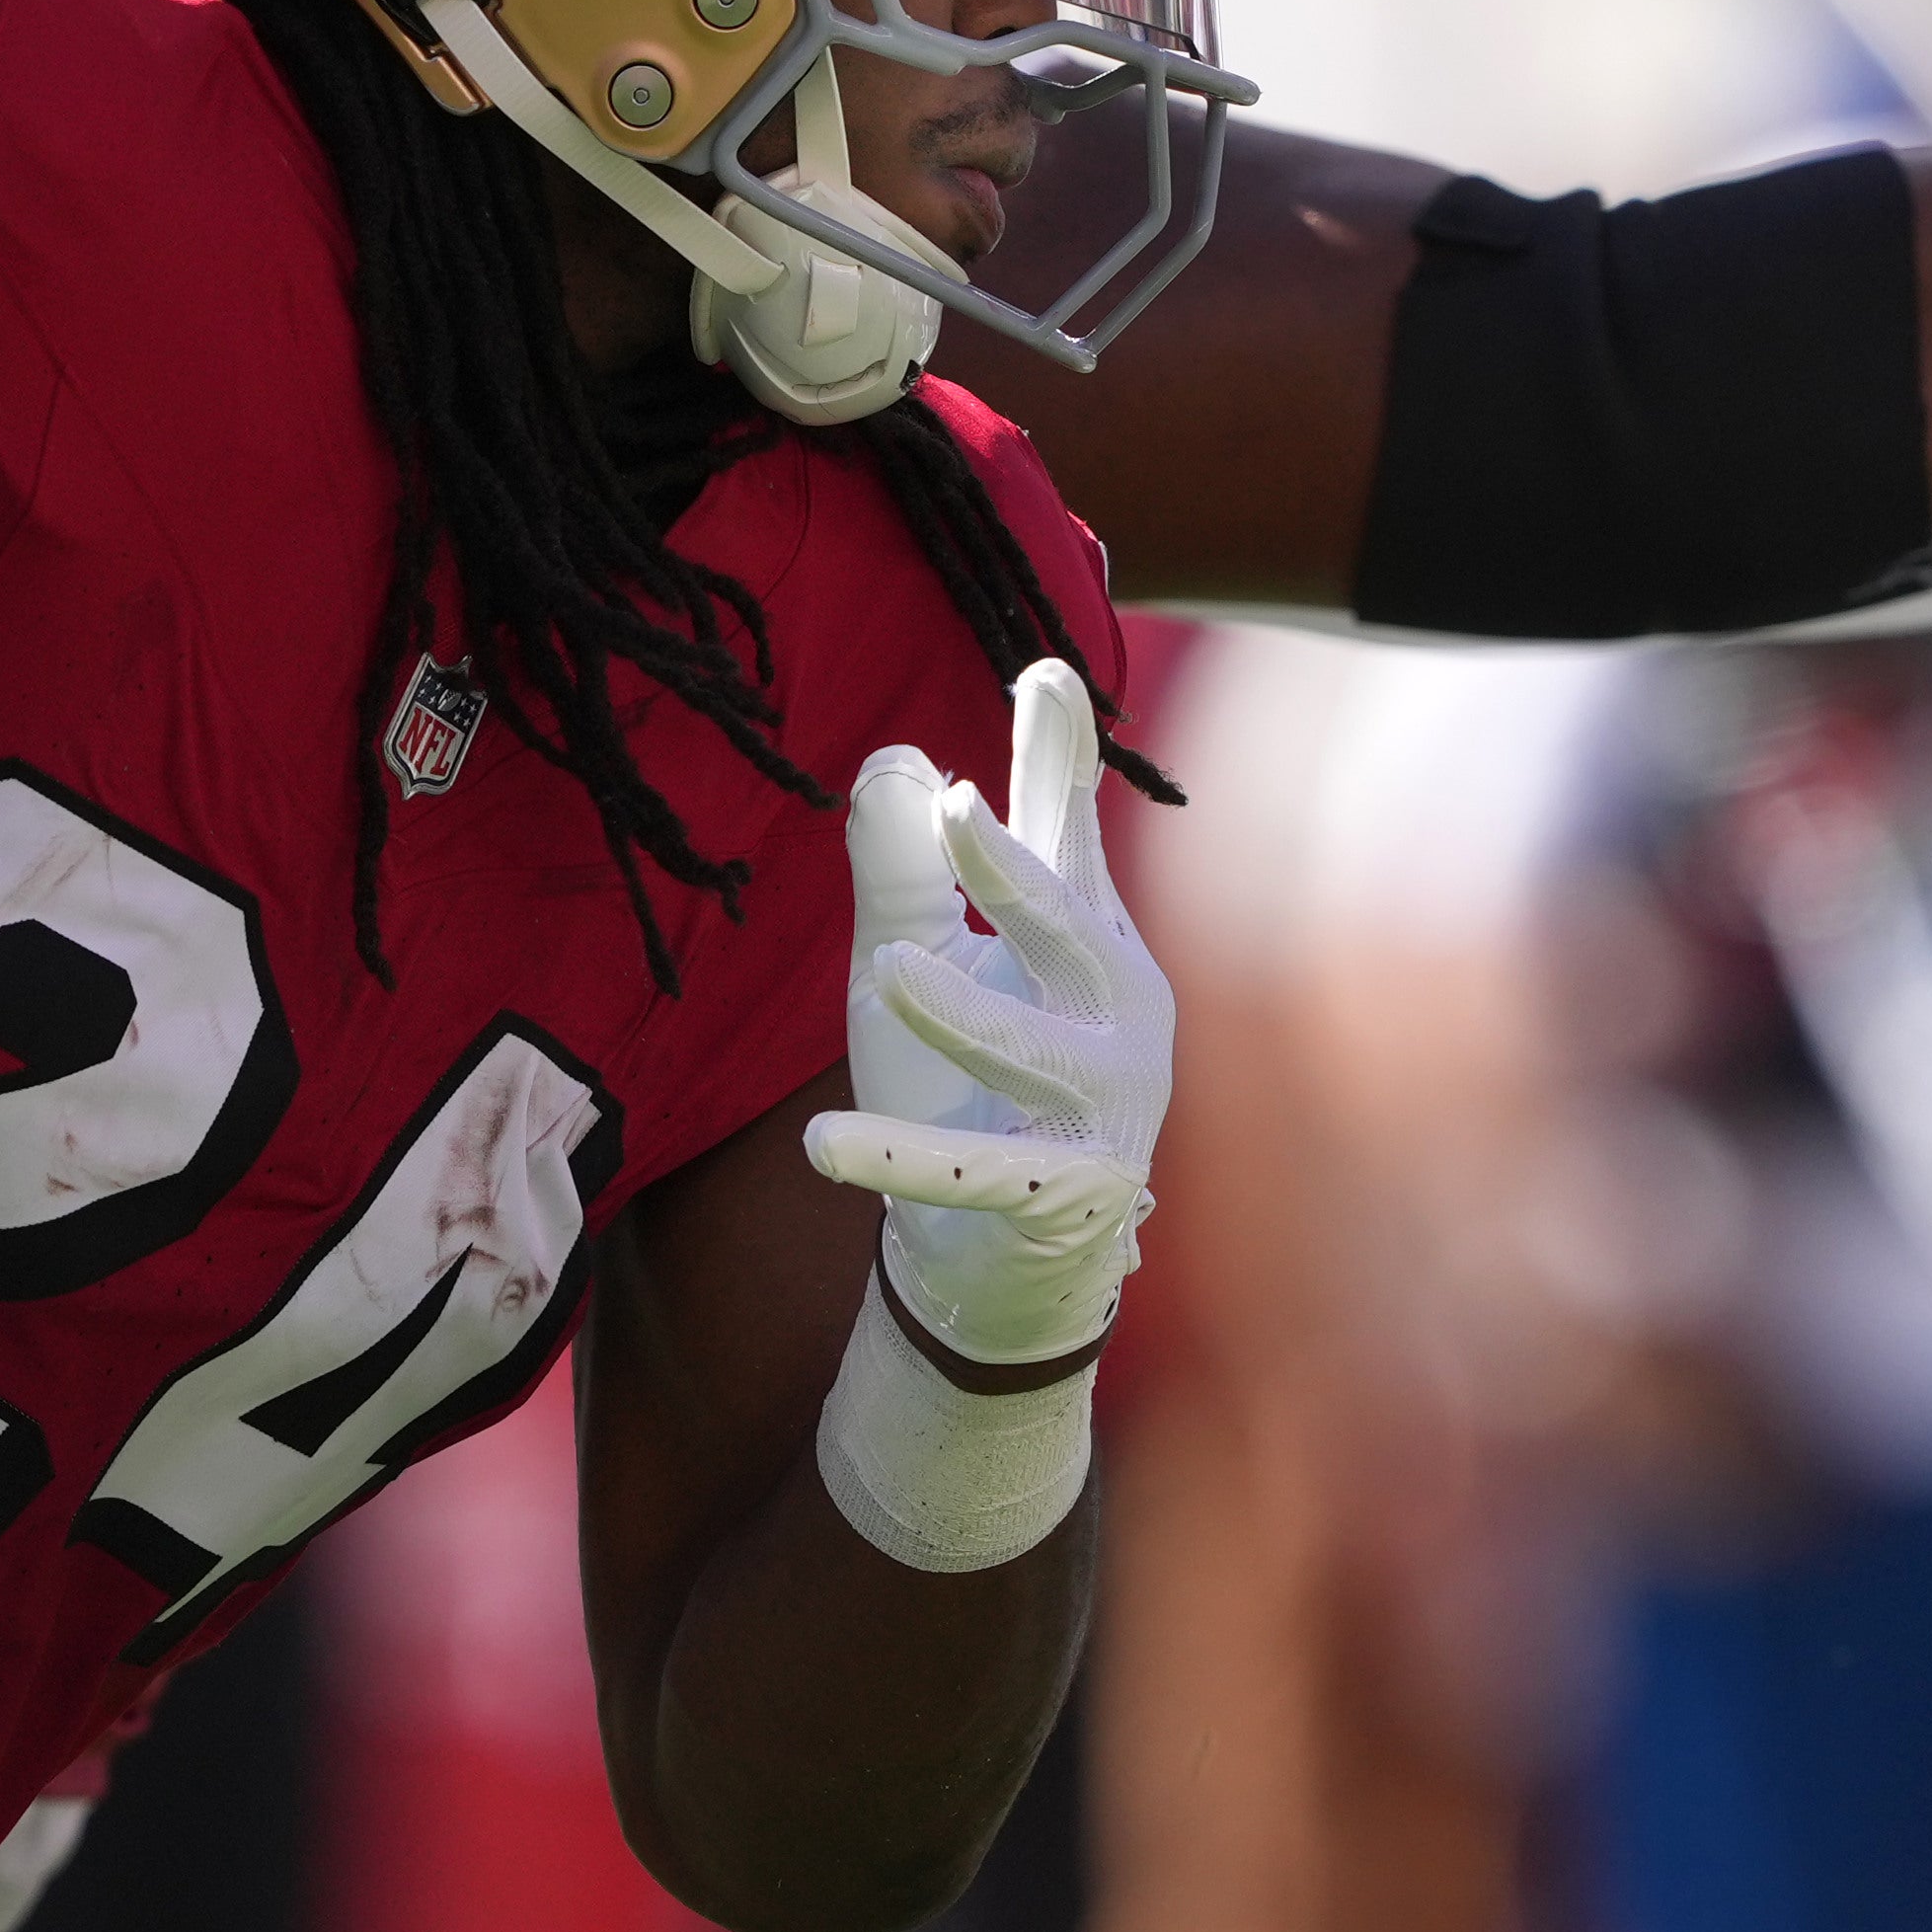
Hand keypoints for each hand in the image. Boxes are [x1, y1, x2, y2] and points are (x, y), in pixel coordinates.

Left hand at [801, 660, 1165, 1367]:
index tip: (1043, 676)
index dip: (1056, 760)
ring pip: (1033, 1052)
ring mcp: (1098, 1104)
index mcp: (1083, 941)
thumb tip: (897, 761)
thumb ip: (907, 869)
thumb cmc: (958, 1083)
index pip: (1068, 836)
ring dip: (965, 1013)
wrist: (994, 1255)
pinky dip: (899, 1159)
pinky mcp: (1060, 1192)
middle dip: (1016, 869)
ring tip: (890, 971)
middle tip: (954, 807)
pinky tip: (820, 1144)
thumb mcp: (916, 960)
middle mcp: (1111, 1011)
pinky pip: (972, 1173)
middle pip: (1068, 926)